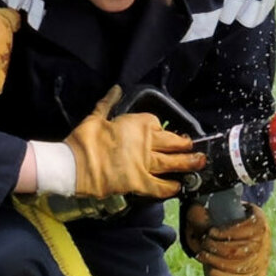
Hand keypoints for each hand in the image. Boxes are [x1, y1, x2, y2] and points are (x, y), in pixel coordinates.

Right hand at [64, 87, 205, 198]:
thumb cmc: (85, 139)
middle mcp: (146, 142)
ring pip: (173, 162)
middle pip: (173, 142)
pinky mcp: (140, 182)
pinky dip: (170, 187)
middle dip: (185, 145)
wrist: (75, 164)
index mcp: (137, 124)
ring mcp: (145, 163)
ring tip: (200, 163)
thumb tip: (116, 88)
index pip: (156, 123)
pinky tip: (178, 187)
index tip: (166, 133)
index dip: (162, 129)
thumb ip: (108, 103)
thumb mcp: (96, 116)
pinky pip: (160, 186)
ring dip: (188, 163)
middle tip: (195, 148)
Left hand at [183, 202, 270, 275]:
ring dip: (217, 263)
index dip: (228, 233)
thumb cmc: (230, 217)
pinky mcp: (260, 272)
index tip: (211, 232)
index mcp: (260, 222)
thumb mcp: (225, 207)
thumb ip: (214, 209)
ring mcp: (264, 259)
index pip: (246, 230)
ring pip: (241, 266)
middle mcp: (266, 242)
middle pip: (241, 250)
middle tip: (203, 244)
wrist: (244, 230)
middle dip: (218, 249)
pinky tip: (212, 272)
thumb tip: (202, 223)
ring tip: (202, 256)